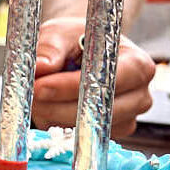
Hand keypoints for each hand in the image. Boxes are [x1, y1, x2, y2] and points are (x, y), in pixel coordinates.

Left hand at [30, 17, 154, 135]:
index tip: (39, 86)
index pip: (108, 80)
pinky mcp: (111, 133)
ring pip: (87, 127)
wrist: (78, 52)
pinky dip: (57, 123)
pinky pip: (81, 137)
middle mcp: (140, 95)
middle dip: (58, 105)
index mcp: (138, 64)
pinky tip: (48, 106)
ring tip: (34, 96)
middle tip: (29, 95)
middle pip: (99, 110)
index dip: (71, 86)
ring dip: (54, 115)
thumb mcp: (61, 33)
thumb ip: (51, 46)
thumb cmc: (74, 40)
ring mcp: (128, 117)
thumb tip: (41, 65)